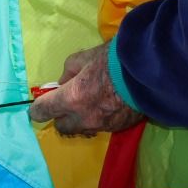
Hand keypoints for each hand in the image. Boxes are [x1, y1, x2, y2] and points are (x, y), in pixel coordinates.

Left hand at [27, 43, 145, 137]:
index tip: (37, 106)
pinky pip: (100, 127)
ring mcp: (102, 126)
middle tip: (66, 103)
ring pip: (82, 129)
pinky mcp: (118, 128)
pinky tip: (107, 105)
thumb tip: (62, 83)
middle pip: (61, 127)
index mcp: (71, 98)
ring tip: (89, 104)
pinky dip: (98, 119)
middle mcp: (84, 117)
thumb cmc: (113, 60)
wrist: (150, 72)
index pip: (43, 112)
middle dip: (60, 117)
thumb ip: (68, 72)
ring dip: (80, 120)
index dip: (37, 109)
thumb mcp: (84, 57)